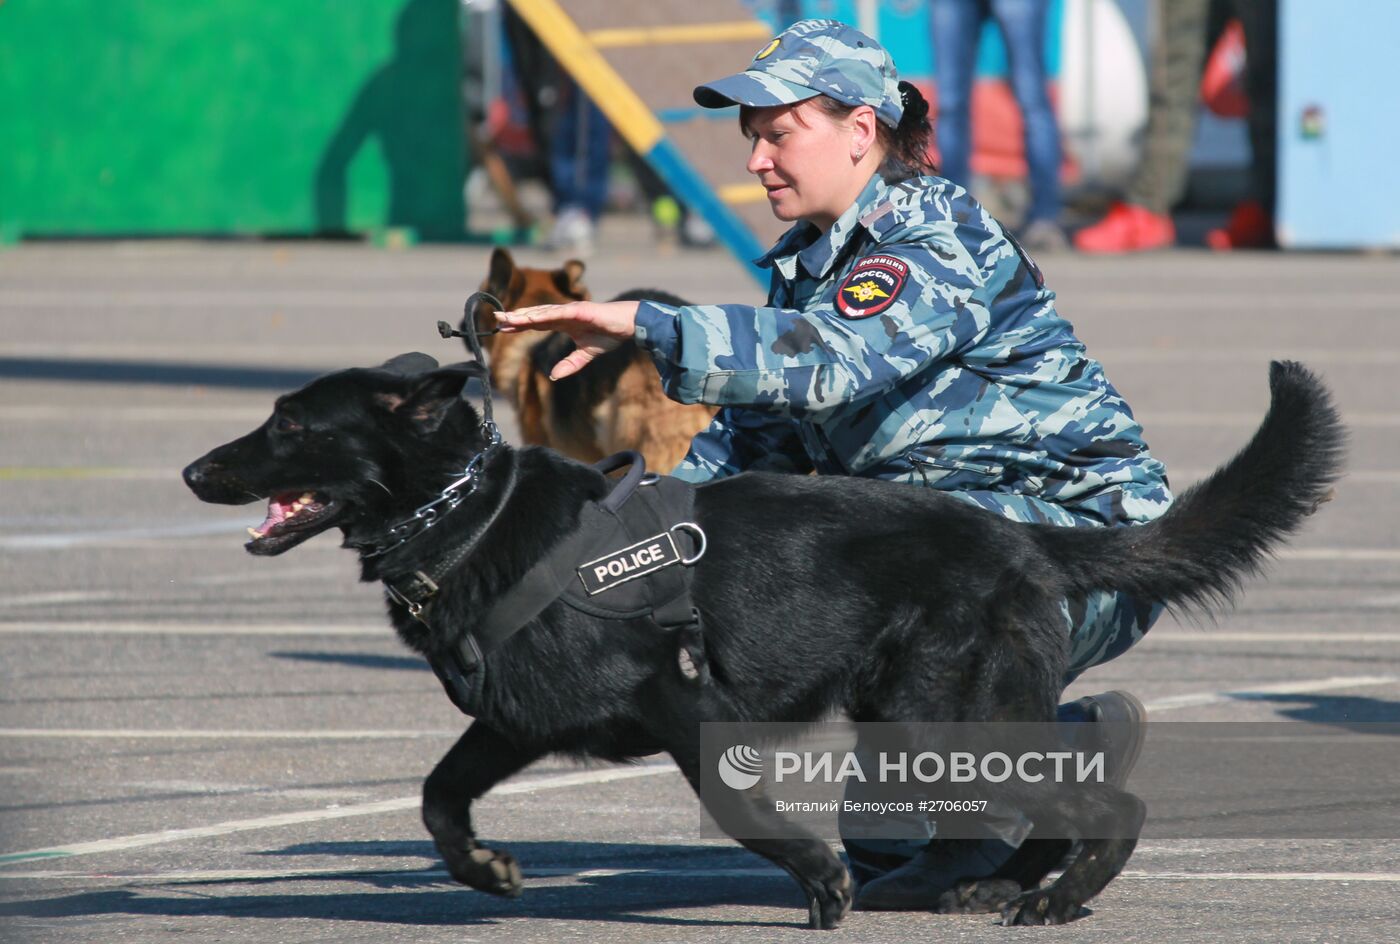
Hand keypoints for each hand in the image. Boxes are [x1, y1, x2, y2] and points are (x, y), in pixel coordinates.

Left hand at [496, 301, 639, 379]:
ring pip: (543, 312)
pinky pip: (559, 313)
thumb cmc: (610, 334)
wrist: (629, 325)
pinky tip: (531, 317)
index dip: (520, 325)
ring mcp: (571, 310)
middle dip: (515, 316)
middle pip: (535, 315)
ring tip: (508, 318)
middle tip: (496, 317)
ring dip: (525, 315)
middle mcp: (564, 313)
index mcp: (564, 322)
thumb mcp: (587, 354)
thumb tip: (553, 377)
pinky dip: (545, 314)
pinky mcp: (581, 311)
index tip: (503, 327)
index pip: (537, 323)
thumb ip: (570, 364)